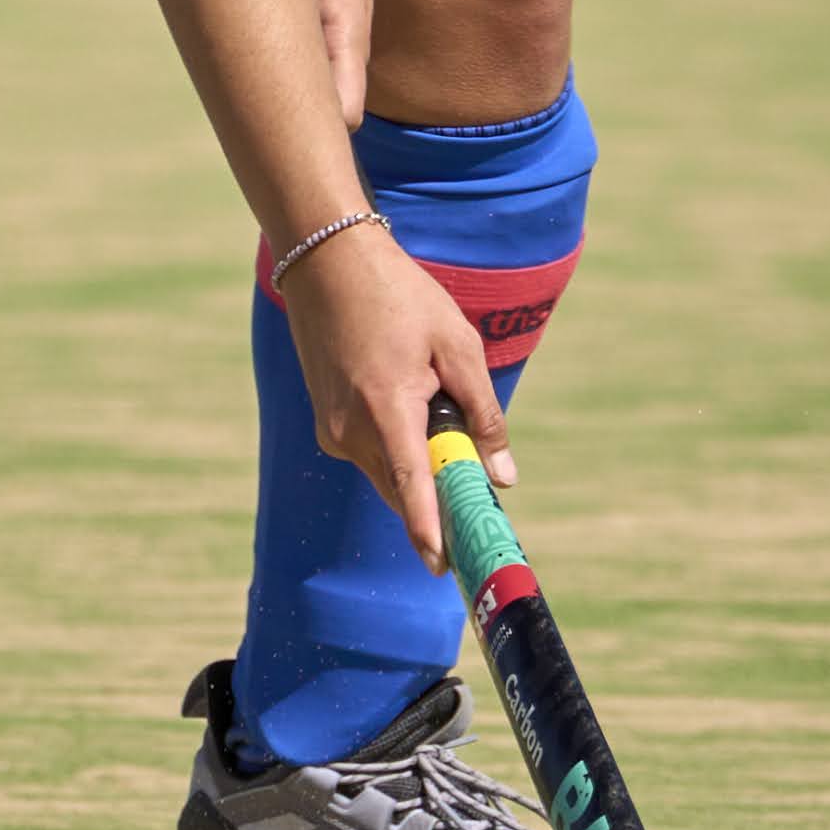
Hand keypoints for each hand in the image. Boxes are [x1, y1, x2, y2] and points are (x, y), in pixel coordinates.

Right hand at [274, 221, 510, 571]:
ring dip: (419, 469)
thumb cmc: (400, 297)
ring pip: (388, 475)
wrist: (327, 262)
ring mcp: (334, 430)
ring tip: (437, 407)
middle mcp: (351, 430)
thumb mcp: (456, 344)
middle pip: (403, 491)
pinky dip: (398, 449)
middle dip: (439, 501)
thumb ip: (482, 412)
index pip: (412, 487)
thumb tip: (501, 474)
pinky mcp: (328, 424)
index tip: (444, 567)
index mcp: (387, 408)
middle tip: (476, 507)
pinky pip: (372, 455)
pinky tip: (412, 401)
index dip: (431, 530)